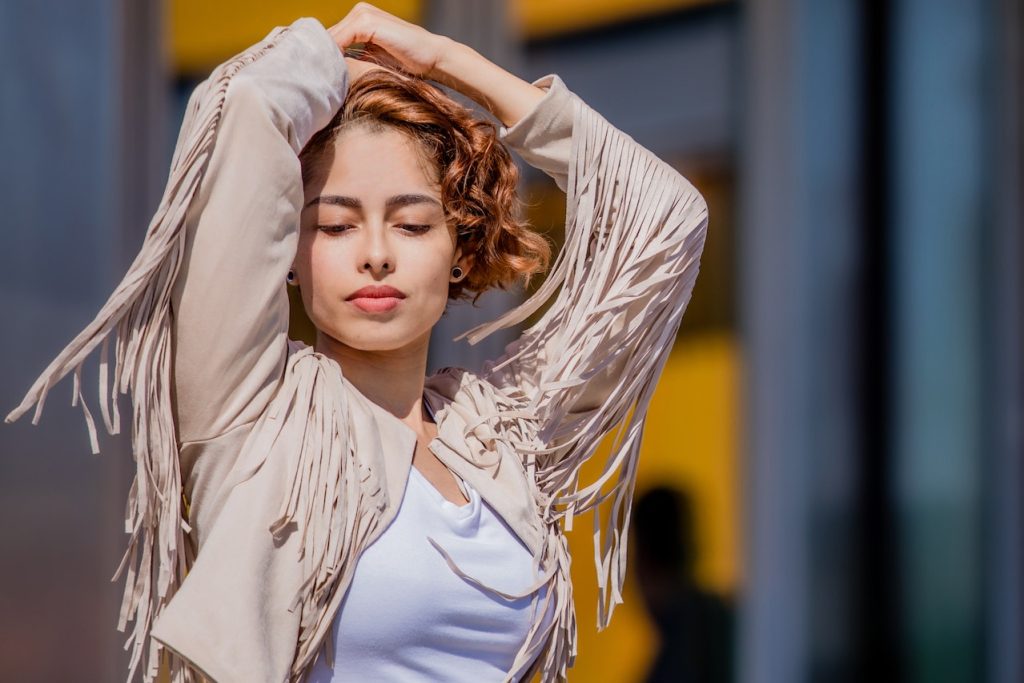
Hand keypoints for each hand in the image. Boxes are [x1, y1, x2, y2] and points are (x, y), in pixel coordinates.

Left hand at [327, 2, 449, 79]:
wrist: (433, 57)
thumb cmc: (408, 63)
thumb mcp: (375, 59)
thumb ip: (355, 59)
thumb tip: (331, 73)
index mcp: (360, 19)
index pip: (332, 37)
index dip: (323, 56)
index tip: (315, 75)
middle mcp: (360, 12)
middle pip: (328, 36)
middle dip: (321, 57)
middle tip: (312, 79)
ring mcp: (363, 14)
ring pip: (332, 37)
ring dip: (324, 57)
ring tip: (317, 78)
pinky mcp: (367, 22)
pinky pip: (340, 39)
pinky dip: (334, 55)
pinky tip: (330, 72)